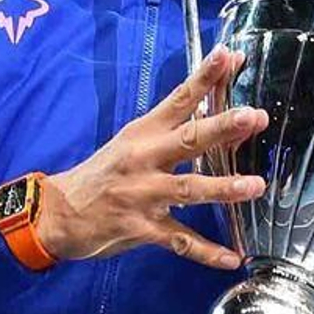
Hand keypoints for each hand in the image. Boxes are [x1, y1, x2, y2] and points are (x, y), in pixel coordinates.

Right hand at [36, 44, 270, 269]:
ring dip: (223, 187)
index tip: (228, 55)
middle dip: (221, 128)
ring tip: (255, 185)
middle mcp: (144, 159)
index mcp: (143, 134)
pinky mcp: (142, 228)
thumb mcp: (131, 143)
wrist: (57, 213)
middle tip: (252, 116)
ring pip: (189, 189)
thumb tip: (210, 108)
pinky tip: (233, 257)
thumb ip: (170, 129)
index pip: (178, 99)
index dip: (204, 77)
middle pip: (188, 140)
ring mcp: (143, 195)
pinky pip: (180, 241)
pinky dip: (207, 251)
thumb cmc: (102, 174)